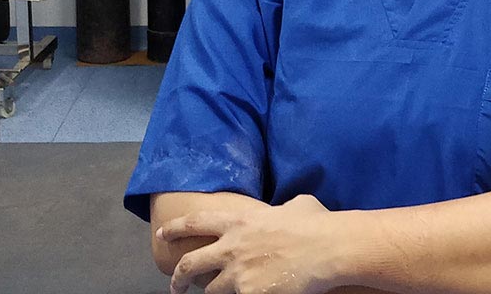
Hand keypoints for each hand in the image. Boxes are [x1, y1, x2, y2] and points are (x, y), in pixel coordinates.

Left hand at [162, 194, 346, 293]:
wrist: (327, 248)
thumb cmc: (317, 224)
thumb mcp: (297, 205)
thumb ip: (282, 209)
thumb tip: (288, 210)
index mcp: (239, 221)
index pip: (195, 222)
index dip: (175, 228)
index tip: (163, 235)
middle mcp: (231, 247)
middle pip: (191, 264)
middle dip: (178, 277)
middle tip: (176, 286)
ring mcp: (239, 274)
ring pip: (213, 290)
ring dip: (217, 293)